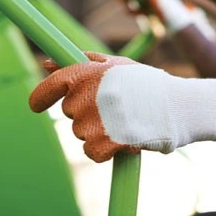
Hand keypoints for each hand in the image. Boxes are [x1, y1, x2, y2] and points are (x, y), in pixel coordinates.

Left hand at [29, 52, 215, 161]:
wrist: (179, 107)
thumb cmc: (147, 84)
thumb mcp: (116, 64)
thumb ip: (81, 62)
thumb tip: (48, 63)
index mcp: (88, 72)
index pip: (51, 85)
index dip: (40, 97)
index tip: (36, 105)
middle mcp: (88, 95)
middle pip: (69, 112)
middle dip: (85, 112)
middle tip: (113, 108)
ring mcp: (96, 121)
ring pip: (79, 134)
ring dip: (96, 132)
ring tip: (123, 121)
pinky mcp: (106, 144)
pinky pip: (91, 153)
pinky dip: (103, 151)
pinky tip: (122, 139)